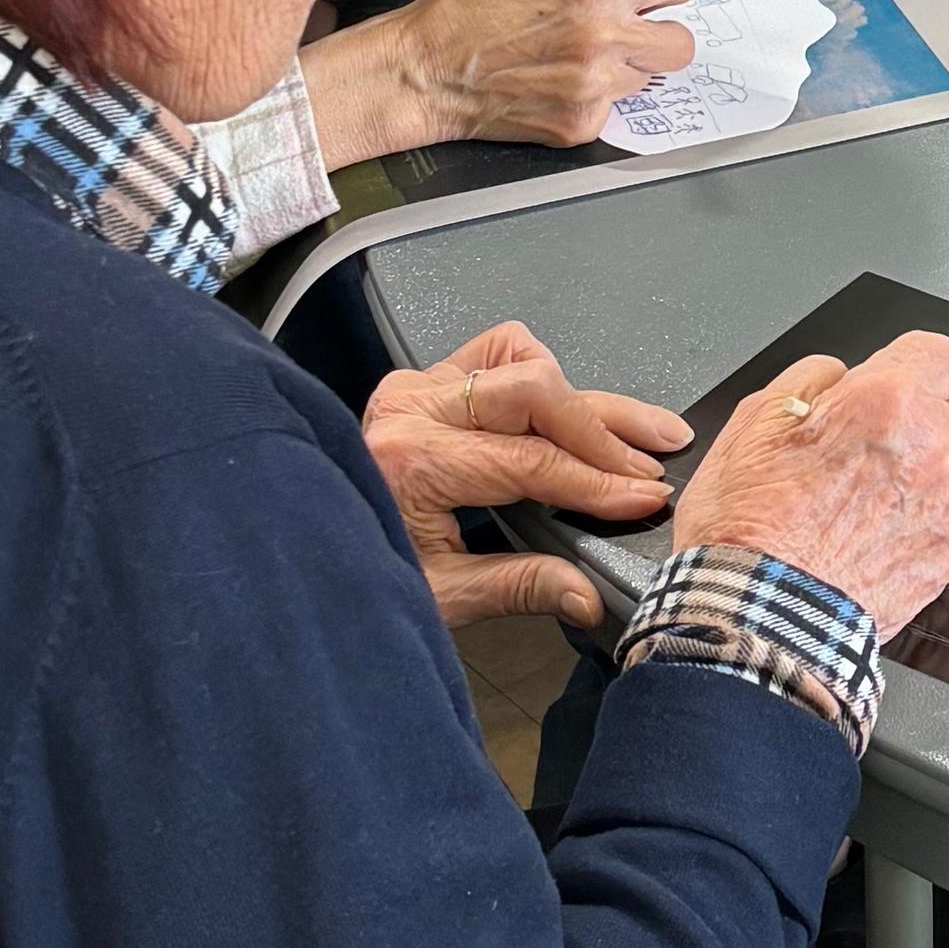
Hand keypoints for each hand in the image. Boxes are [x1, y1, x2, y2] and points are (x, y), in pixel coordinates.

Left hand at [362, 323, 688, 629]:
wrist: (299, 557)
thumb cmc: (356, 575)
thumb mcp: (439, 595)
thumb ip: (519, 585)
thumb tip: (585, 592)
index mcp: (412, 461)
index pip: (531, 460)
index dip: (598, 481)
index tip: (645, 495)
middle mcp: (411, 409)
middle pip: (537, 392)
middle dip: (604, 433)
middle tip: (649, 465)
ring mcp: (415, 388)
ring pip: (523, 361)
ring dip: (582, 400)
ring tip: (635, 432)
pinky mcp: (421, 382)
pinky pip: (496, 352)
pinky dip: (539, 374)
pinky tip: (568, 407)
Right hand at [391, 0, 702, 147]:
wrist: (425, 70)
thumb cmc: (468, 7)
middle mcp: (604, 35)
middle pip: (681, 42)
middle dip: (659, 33)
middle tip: (630, 29)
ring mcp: (594, 86)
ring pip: (646, 78)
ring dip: (622, 66)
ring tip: (575, 55)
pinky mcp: (580, 124)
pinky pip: (610, 108)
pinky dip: (590, 96)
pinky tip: (554, 82)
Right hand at [672, 332, 948, 637]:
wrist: (759, 621)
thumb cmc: (749, 528)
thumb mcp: (753, 420)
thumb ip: (810, 379)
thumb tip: (836, 378)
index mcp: (887, 402)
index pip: (936, 352)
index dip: (905, 365)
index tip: (884, 384)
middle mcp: (932, 448)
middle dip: (916, 416)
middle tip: (863, 444)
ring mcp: (947, 507)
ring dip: (918, 470)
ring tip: (858, 500)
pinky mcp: (948, 557)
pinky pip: (943, 518)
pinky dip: (915, 519)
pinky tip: (866, 537)